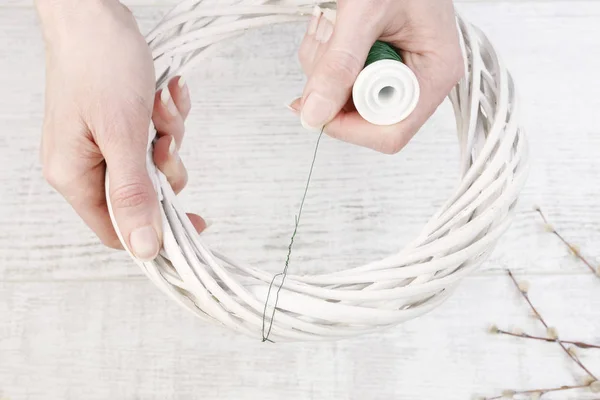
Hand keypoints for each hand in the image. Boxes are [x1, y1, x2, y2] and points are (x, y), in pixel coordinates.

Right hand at [36, 0, 204, 260]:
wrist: (96, 13)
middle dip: (166, 166)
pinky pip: (156, 137)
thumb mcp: (122, 135)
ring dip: (169, 135)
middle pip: (143, 196)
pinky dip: (167, 118)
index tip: (194, 220)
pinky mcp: (120, 124)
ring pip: (154, 164)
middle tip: (165, 138)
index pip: (117, 230)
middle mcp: (85, 165)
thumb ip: (133, 194)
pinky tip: (165, 93)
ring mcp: (103, 143)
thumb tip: (144, 247)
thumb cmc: (98, 63)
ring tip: (160, 103)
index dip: (157, 230)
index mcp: (74, 176)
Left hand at [291, 0, 463, 153]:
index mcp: (435, 73)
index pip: (392, 132)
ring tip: (329, 26)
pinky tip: (330, 28)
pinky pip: (343, 77)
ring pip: (347, 97)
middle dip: (333, 86)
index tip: (319, 104)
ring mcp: (399, 72)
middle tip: (325, 44)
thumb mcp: (365, 12)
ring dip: (324, 66)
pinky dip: (326, 57)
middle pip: (365, 117)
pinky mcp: (379, 63)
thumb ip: (340, 64)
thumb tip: (315, 114)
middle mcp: (420, 80)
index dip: (350, 127)